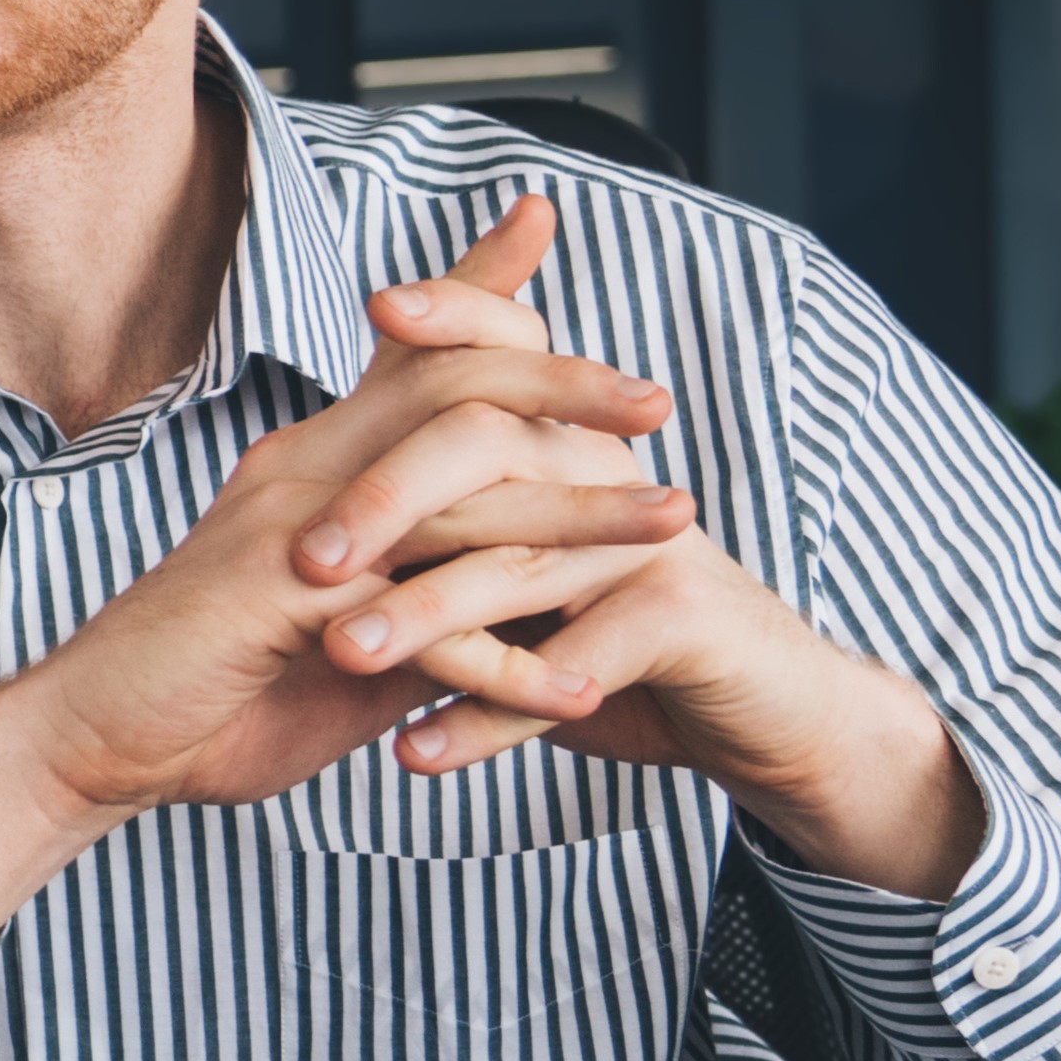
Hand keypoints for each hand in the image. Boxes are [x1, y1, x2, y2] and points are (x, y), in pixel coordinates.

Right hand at [0, 197, 701, 961]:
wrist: (91, 739)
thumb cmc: (212, 685)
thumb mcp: (336, 625)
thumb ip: (418, 589)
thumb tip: (504, 591)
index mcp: (313, 462)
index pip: (405, 352)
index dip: (470, 282)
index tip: (540, 217)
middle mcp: (304, 473)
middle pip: (451, 390)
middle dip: (567, 387)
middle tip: (660, 399)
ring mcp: (293, 536)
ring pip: (460, 501)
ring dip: (579, 516)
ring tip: (674, 524)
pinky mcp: (288, 613)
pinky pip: (427, 629)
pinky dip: (511, 668)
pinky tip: (580, 697)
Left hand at [311, 218, 977, 894]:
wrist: (759, 718)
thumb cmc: (615, 639)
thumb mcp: (530, 569)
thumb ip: (445, 525)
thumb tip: (313, 499)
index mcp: (566, 444)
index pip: (505, 356)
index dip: (453, 318)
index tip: (375, 306)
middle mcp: (607, 474)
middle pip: (487, 451)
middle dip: (386, 500)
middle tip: (301, 558)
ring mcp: (647, 544)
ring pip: (517, 566)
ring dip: (421, 619)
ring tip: (341, 654)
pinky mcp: (679, 624)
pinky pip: (565, 673)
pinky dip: (486, 719)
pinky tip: (417, 754)